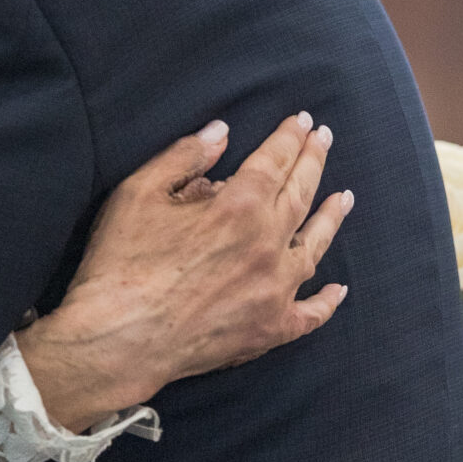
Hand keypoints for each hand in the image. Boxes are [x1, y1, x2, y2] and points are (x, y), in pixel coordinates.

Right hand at [17, 113, 352, 431]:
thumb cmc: (120, 263)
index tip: (304, 121)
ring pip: (315, 247)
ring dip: (331, 219)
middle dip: (314, 161)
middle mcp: (267, 244)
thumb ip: (184, 156)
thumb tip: (221, 132)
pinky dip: (327, 300)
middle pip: (301, 194)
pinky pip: (311, 313)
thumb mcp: (138, 193)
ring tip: (343, 198)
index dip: (290, 137)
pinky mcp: (270, 329)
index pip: (274, 160)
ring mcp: (275, 290)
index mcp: (238, 207)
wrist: (119, 340)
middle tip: (324, 139)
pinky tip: (338, 287)